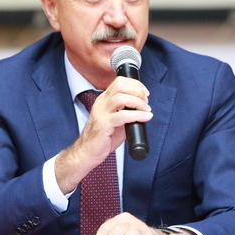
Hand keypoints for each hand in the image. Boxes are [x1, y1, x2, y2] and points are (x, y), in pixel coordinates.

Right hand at [55, 77, 151, 193]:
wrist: (87, 152)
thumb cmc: (102, 138)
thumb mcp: (116, 120)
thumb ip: (127, 112)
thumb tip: (144, 109)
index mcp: (104, 100)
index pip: (119, 81)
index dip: (135, 84)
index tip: (145, 93)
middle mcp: (101, 103)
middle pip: (120, 85)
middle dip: (137, 90)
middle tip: (146, 101)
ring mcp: (101, 113)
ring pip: (121, 98)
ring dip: (138, 102)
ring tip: (146, 110)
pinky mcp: (103, 125)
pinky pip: (122, 115)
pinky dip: (137, 115)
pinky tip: (145, 117)